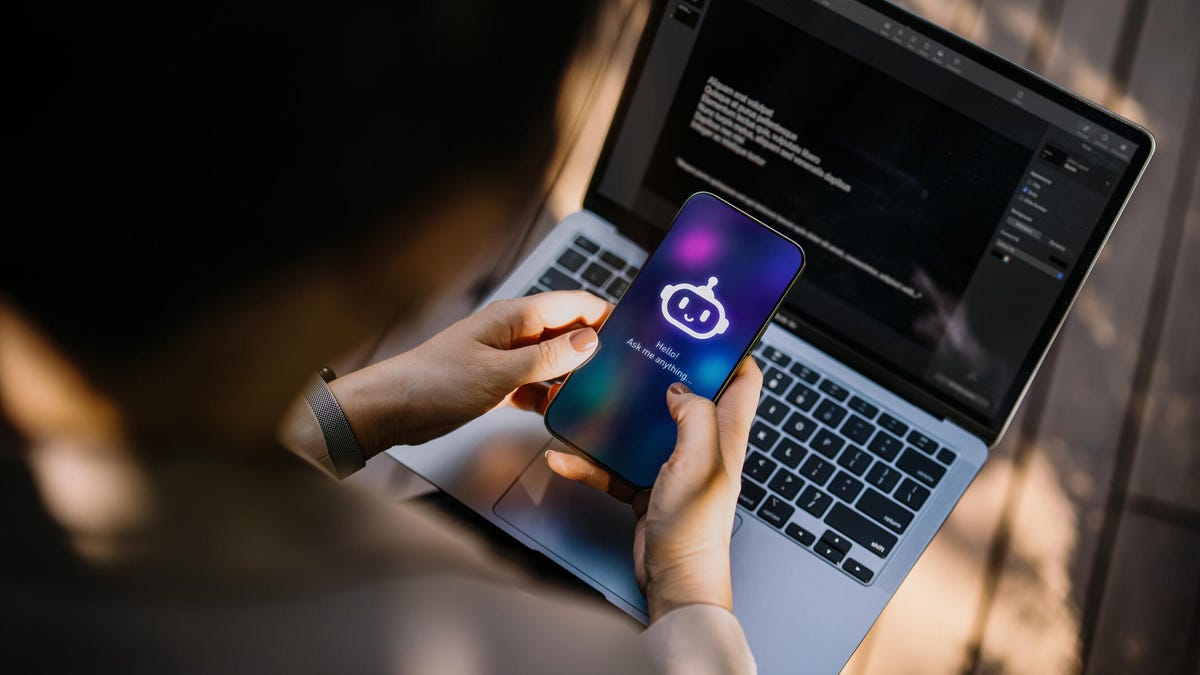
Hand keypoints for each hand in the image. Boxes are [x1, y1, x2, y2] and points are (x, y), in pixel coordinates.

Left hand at [327, 291, 610, 455]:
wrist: (393, 409)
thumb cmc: (434, 382)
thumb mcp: (501, 372)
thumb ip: (549, 358)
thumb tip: (591, 341)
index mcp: (516, 316)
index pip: (575, 304)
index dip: (606, 315)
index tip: (635, 332)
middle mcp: (514, 332)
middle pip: (568, 333)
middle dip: (595, 348)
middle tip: (625, 370)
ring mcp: (506, 358)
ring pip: (554, 362)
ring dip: (573, 376)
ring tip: (601, 393)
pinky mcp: (498, 383)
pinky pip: (536, 385)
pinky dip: (550, 396)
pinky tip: (563, 410)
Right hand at [545, 357, 760, 621]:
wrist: (675, 580)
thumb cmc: (697, 528)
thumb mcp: (700, 460)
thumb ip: (694, 415)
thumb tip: (677, 387)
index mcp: (726, 433)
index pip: (744, 379)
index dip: (731, 350)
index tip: (706, 327)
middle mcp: (702, 445)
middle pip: (687, 395)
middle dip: (663, 372)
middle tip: (637, 349)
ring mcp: (673, 465)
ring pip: (643, 426)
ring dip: (616, 416)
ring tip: (592, 397)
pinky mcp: (646, 485)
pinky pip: (614, 465)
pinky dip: (590, 461)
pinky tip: (566, 456)